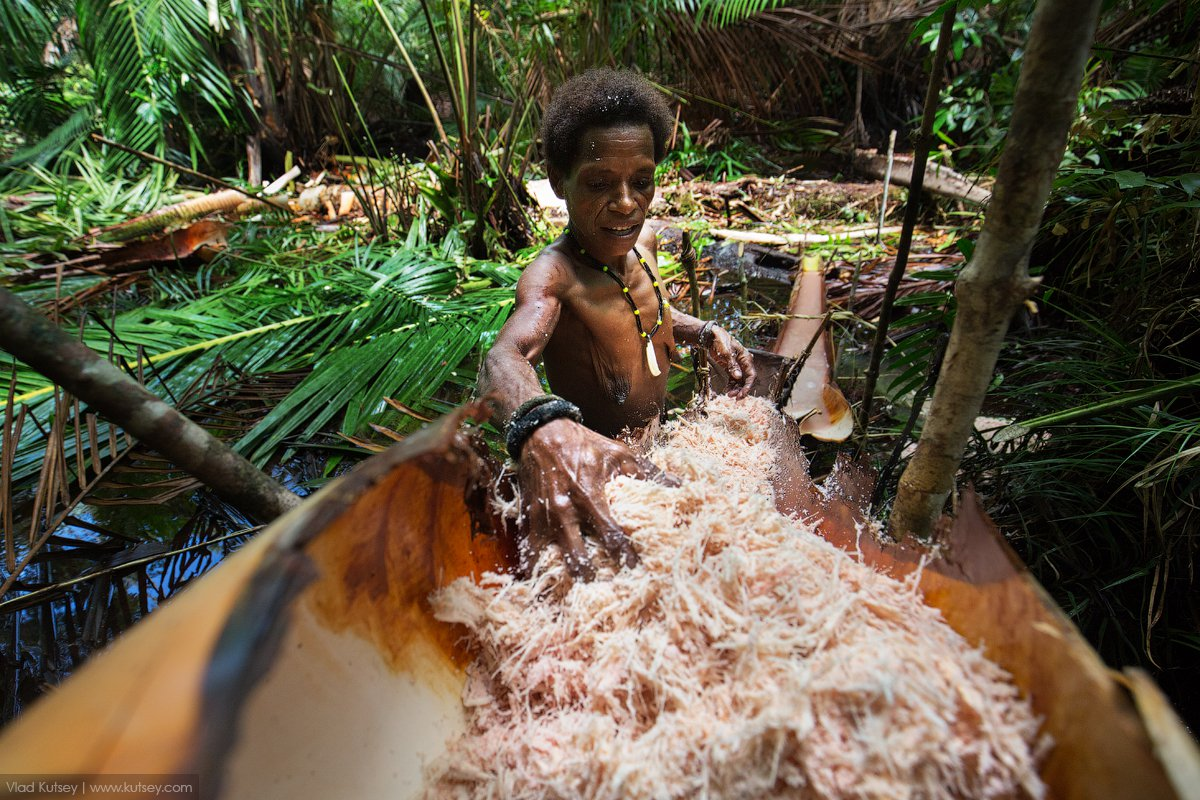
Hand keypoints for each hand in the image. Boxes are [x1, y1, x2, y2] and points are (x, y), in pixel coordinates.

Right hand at [516, 417, 674, 579]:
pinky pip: (527, 547)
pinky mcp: (528, 516)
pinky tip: (538, 579)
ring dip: (560, 575)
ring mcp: (543, 515)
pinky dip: (531, 564)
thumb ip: (648, 473)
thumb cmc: (585, 444)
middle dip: (589, 575)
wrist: (542, 432)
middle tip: (603, 592)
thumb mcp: (619, 453)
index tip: (636, 571)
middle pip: (576, 553)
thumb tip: (680, 487)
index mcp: (590, 494)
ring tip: (572, 593)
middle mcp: (565, 509)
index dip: (624, 555)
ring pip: (548, 555)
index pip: (610, 533)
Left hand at [706, 326, 755, 397]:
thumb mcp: (726, 353)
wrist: (710, 336)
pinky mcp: (729, 368)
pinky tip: (727, 390)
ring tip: (729, 395)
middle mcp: (743, 363)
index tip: (742, 394)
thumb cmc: (720, 341)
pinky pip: (732, 379)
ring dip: (736, 389)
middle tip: (735, 397)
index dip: (748, 385)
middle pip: (746, 379)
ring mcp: (736, 366)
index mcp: (746, 358)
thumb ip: (732, 366)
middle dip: (741, 389)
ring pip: (739, 381)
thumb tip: (738, 377)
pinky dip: (730, 385)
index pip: (751, 375)